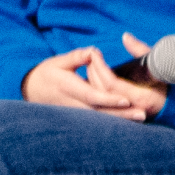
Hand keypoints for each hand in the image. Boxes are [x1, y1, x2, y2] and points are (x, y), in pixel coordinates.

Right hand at [24, 49, 147, 118]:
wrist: (31, 90)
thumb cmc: (47, 73)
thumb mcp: (59, 61)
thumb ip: (77, 56)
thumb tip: (94, 52)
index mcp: (67, 87)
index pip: (91, 95)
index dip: (109, 99)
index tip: (126, 99)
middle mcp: (72, 104)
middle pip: (100, 112)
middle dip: (121, 114)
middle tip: (142, 113)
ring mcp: (76, 113)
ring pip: (101, 119)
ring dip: (121, 119)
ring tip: (141, 118)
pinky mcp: (79, 116)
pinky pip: (98, 120)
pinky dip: (114, 121)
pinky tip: (130, 121)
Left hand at [97, 33, 172, 113]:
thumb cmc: (168, 78)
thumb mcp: (158, 62)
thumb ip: (141, 50)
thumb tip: (125, 37)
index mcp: (142, 97)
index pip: (113, 84)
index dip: (100, 69)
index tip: (95, 55)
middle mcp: (132, 109)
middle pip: (103, 93)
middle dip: (93, 74)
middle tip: (89, 57)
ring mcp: (127, 114)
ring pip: (100, 101)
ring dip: (92, 82)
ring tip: (89, 65)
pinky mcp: (123, 115)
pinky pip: (103, 104)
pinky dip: (95, 91)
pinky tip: (92, 79)